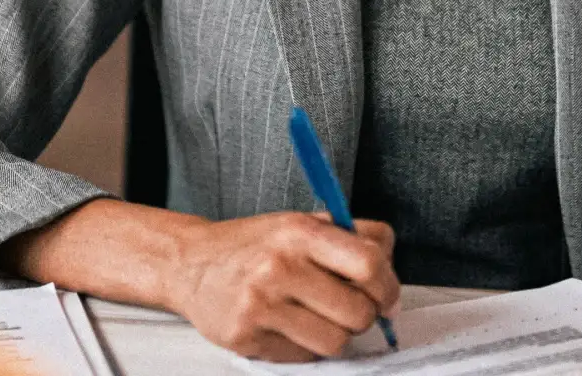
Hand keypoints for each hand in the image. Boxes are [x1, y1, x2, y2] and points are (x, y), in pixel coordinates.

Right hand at [163, 211, 400, 361]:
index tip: (385, 294)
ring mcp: (261, 305)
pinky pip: (304, 358)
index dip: (388, 286)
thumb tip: (391, 279)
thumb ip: (352, 238)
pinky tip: (287, 326)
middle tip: (348, 307)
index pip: (369, 264)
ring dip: (335, 335)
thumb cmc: (253, 245)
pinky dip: (304, 347)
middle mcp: (279, 267)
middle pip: (358, 312)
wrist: (191, 264)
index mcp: (299, 232)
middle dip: (363, 315)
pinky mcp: (247, 337)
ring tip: (315, 317)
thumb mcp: (300, 223)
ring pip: (336, 342)